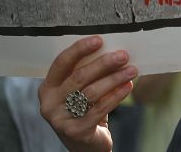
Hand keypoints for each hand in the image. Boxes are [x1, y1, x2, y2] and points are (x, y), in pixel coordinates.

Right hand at [38, 36, 137, 151]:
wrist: (85, 144)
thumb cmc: (84, 110)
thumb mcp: (79, 90)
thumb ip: (86, 73)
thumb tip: (112, 49)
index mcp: (48, 88)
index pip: (61, 63)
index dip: (79, 49)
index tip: (99, 40)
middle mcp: (49, 103)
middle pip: (79, 77)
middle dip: (104, 63)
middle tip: (123, 55)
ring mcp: (60, 119)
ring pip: (91, 92)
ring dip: (114, 78)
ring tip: (132, 70)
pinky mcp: (75, 132)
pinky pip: (100, 109)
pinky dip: (117, 95)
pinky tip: (128, 86)